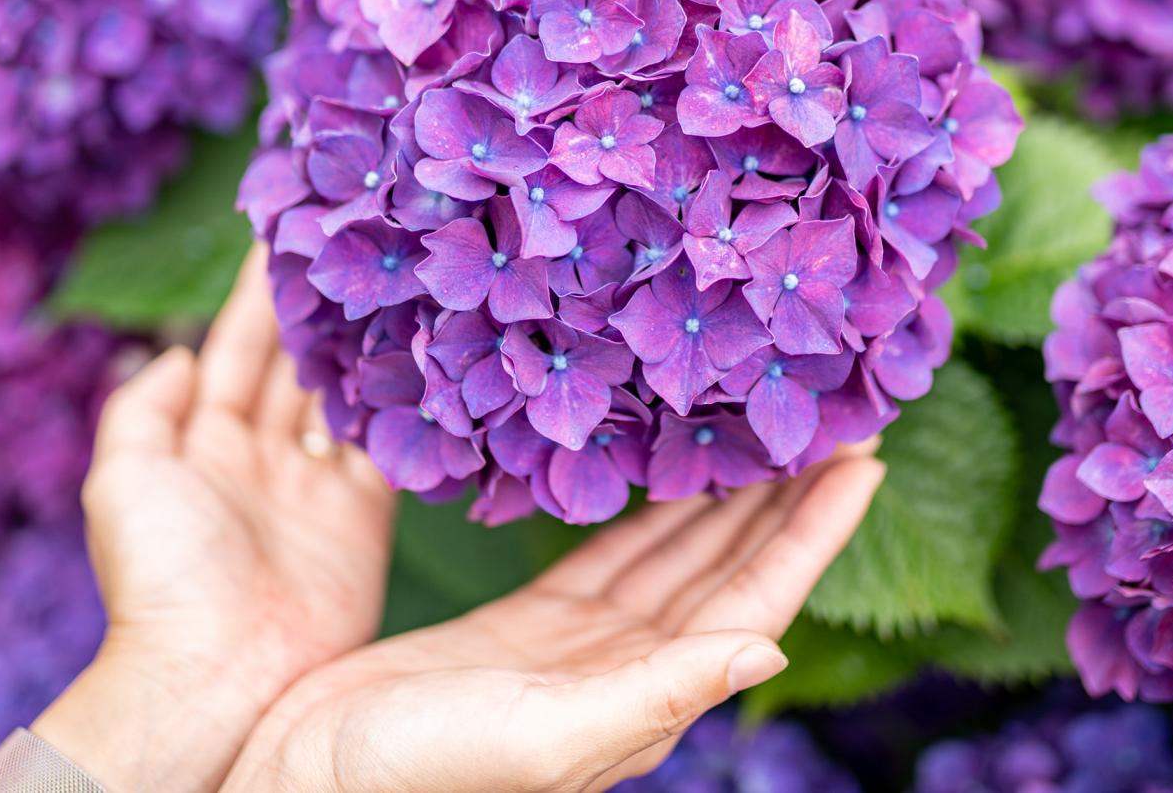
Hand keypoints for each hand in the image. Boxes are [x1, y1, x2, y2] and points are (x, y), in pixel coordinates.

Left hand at [35, 247, 395, 792]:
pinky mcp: (364, 517)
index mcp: (203, 441)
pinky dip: (408, 408)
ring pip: (348, 396)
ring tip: (401, 284)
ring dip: (369, 345)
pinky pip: (391, 450)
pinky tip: (429, 359)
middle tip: (361, 244)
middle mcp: (263, 455)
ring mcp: (316, 486)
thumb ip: (142, 407)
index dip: (260, 294)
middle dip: (325, 306)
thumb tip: (178, 351)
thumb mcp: (121, 478)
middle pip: (299, 364)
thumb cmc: (159, 575)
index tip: (288, 233)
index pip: (239, 347)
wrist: (218, 672)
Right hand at [219, 450, 884, 792]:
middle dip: (789, 496)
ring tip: (767, 424)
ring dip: (727, 493)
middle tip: (835, 416)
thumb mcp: (545, 735)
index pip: (759, 598)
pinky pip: (611, 551)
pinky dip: (645, 506)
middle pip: (733, 566)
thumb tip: (768, 649)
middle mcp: (635, 670)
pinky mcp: (531, 624)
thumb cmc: (421, 775)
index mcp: (652, 695)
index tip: (865, 456)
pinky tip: (665, 460)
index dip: (816, 532)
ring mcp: (584, 646)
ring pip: (678, 551)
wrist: (307, 782)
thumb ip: (658, 694)